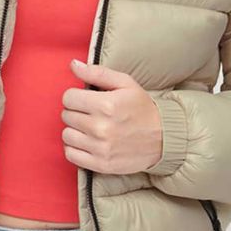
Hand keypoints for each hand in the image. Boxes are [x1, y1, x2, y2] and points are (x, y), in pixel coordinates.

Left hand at [61, 58, 162, 173]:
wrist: (164, 138)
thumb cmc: (142, 108)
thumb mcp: (125, 83)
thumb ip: (97, 73)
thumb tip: (73, 65)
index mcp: (106, 104)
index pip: (68, 98)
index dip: (75, 96)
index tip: (84, 99)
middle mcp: (101, 127)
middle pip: (66, 116)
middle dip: (76, 112)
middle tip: (90, 113)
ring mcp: (100, 148)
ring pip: (66, 135)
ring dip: (75, 130)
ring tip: (89, 128)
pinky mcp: (101, 164)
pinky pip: (71, 155)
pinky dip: (75, 148)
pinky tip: (86, 142)